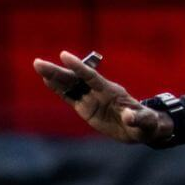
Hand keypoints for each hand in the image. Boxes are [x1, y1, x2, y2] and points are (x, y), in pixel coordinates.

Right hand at [33, 51, 173, 144]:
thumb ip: (138, 119)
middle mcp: (99, 92)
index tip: (64, 55)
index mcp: (112, 92)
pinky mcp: (86, 108)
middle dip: (58, 71)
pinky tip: (47, 81)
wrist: (141, 128)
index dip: (79, 66)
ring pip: (70, 86)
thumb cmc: (146, 124)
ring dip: (54, 77)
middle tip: (38, 62)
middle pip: (75, 79)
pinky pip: (70, 97)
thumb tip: (128, 117)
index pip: (92, 77)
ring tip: (38, 66)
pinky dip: (59, 89)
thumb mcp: (145, 123)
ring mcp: (92, 99)